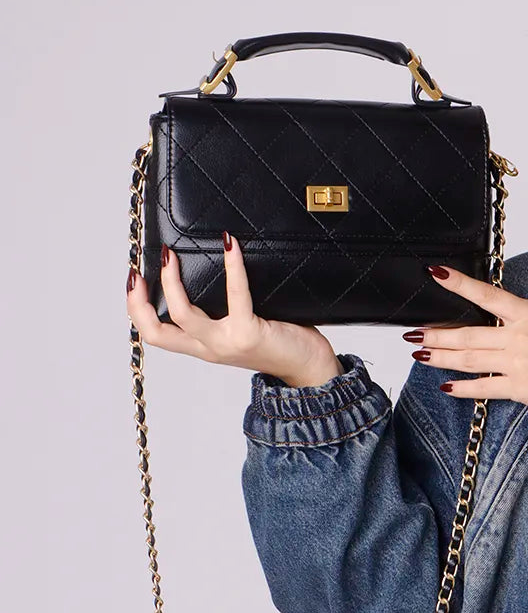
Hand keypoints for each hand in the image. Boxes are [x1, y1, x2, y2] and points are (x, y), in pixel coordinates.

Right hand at [126, 235, 340, 385]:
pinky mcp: (249, 333)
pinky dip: (231, 267)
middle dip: (140, 300)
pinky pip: (235, 295)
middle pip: (157, 331)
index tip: (133, 281)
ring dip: (172, 282)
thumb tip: (211, 269)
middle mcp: (209, 349)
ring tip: (172, 254)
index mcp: (203, 348)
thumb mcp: (238, 329)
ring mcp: (226, 343)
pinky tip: (230, 245)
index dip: (136, 310)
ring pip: (183, 315)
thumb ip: (220, 312)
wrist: (309, 368)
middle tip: (142, 267)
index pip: (155, 335)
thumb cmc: (278, 342)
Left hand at [405, 264, 527, 412]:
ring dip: (441, 356)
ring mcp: (516, 362)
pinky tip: (446, 386)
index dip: (459, 284)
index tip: (436, 273)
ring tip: (420, 354)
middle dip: (436, 333)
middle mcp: (518, 336)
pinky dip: (462, 388)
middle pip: (467, 333)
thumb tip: (500, 325)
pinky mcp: (518, 387)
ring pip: (468, 358)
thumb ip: (527, 323)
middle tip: (413, 333)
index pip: (487, 295)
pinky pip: (482, 387)